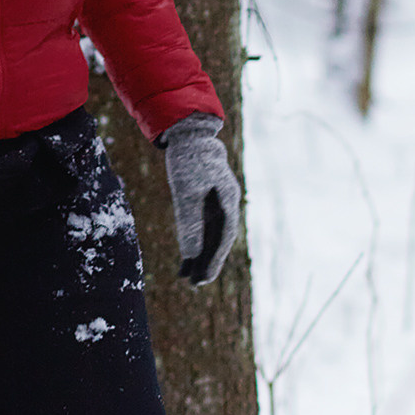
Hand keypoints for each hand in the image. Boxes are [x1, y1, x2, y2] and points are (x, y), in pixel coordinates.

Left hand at [159, 114, 241, 285]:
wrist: (188, 132)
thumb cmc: (187, 159)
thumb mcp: (186, 192)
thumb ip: (190, 223)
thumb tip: (191, 255)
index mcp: (228, 200)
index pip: (223, 236)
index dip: (214, 259)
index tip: (203, 279)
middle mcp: (227, 202)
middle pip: (220, 238)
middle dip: (208, 261)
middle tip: (196, 283)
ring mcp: (218, 200)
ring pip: (213, 232)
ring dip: (202, 252)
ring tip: (189, 274)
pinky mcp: (208, 197)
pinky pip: (204, 222)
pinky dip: (196, 238)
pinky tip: (186, 251)